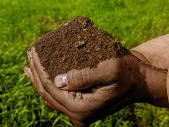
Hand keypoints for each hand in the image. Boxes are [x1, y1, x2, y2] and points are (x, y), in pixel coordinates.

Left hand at [24, 47, 167, 126]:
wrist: (140, 82)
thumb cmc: (127, 72)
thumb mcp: (109, 69)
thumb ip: (83, 76)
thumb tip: (56, 80)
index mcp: (82, 108)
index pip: (51, 87)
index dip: (39, 69)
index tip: (32, 52)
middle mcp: (78, 116)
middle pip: (47, 94)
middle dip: (35, 74)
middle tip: (28, 55)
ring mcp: (79, 114)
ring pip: (50, 97)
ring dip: (39, 80)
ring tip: (29, 66)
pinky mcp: (82, 108)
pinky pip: (58, 98)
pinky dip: (48, 86)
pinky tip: (43, 76)